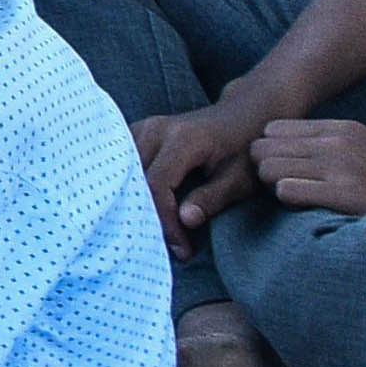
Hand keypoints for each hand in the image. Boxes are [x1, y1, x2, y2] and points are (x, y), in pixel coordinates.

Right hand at [132, 99, 279, 249]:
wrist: (242, 117)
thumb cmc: (244, 151)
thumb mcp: (239, 179)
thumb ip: (212, 198)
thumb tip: (185, 220)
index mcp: (184, 139)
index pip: (157, 184)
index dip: (165, 222)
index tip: (183, 249)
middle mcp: (156, 129)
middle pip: (132, 178)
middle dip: (145, 216)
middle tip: (163, 247)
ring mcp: (143, 128)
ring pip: (121, 170)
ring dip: (132, 203)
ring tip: (151, 231)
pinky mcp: (138, 133)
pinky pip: (122, 164)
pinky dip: (127, 188)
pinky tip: (139, 211)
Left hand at [252, 116, 365, 225]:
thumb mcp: (362, 150)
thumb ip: (324, 145)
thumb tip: (276, 151)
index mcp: (341, 127)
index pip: (272, 128)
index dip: (270, 151)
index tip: (282, 170)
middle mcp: (337, 141)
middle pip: (263, 147)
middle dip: (264, 169)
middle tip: (282, 188)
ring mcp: (341, 166)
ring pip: (269, 168)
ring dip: (273, 187)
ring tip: (296, 199)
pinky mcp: (345, 193)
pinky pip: (287, 191)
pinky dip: (288, 202)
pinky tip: (307, 209)